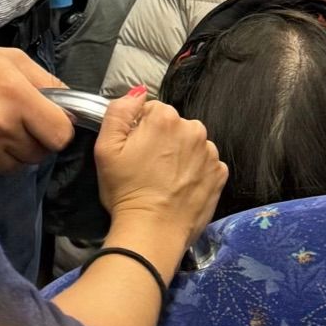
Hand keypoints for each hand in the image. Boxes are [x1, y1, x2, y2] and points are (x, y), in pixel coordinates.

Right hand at [0, 45, 74, 180]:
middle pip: (40, 154)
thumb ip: (46, 80)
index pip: (60, 135)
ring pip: (18, 165)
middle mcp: (1, 128)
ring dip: (12, 152)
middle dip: (34, 140)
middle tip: (14, 121)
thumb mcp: (7, 59)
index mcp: (15, 96)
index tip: (47, 121)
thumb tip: (72, 105)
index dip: (57, 129)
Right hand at [94, 86, 225, 241]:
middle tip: (147, 168)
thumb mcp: (105, 148)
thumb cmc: (126, 191)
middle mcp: (193, 129)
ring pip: (191, 144)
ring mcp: (210, 152)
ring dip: (181, 155)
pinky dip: (196, 172)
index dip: (138, 130)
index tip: (134, 152)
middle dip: (162, 140)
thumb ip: (119, 112)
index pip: (150, 110)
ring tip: (165, 180)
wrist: (152, 232)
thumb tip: (137, 93)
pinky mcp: (220, 174)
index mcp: (165, 117)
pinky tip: (180, 188)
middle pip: (174, 126)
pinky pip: (206, 164)